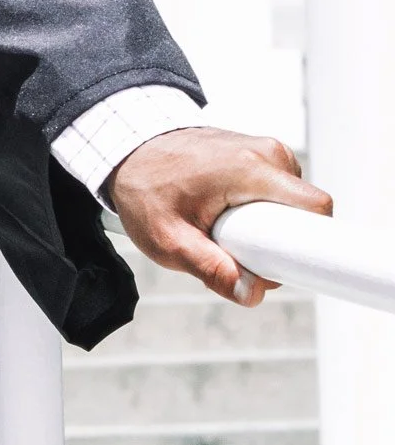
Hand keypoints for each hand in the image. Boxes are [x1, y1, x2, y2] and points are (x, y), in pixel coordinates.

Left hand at [107, 127, 331, 307]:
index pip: (315, 208)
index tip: (287, 265)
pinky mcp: (260, 154)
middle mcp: (267, 153)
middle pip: (304, 211)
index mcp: (251, 169)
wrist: (129, 151)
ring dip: (267, 227)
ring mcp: (266, 150)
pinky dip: (260, 211)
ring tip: (224, 230)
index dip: (312, 243)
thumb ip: (211, 269)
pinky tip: (228, 216)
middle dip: (280, 241)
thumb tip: (252, 294)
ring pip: (291, 204)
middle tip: (236, 251)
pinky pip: (278, 192)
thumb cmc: (145, 190)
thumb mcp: (169, 240)